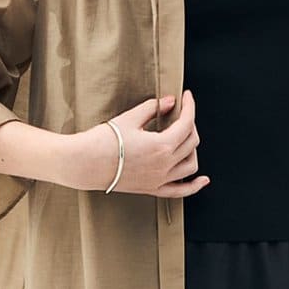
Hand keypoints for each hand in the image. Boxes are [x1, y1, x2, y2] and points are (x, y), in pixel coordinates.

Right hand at [75, 90, 210, 197]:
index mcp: (162, 146)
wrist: (85, 163)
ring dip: (193, 150)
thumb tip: (170, 102)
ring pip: (190, 166)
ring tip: (186, 138)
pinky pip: (179, 191)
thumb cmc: (104, 140)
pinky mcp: (151, 189)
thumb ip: (154, 109)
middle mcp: (165, 165)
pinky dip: (193, 186)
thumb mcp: (130, 118)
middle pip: (191, 142)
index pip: (186, 124)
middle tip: (181, 114)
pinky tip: (202, 180)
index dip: (190, 107)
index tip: (187, 97)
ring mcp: (159, 179)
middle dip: (190, 124)